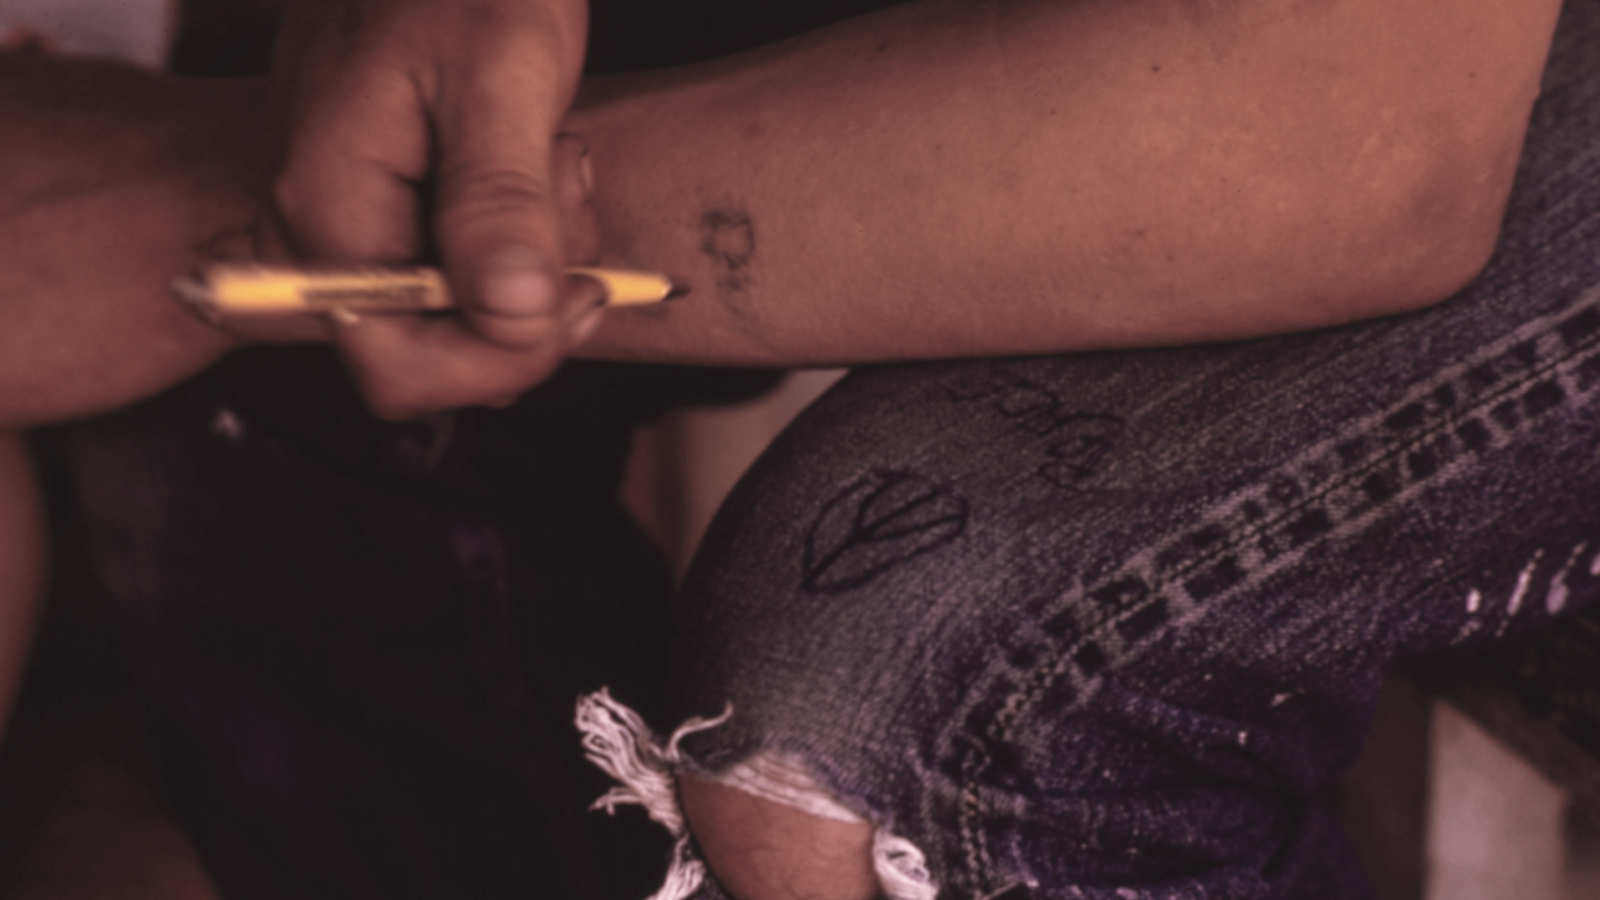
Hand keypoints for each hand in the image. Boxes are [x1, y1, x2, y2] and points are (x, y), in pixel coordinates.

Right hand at [267, 0, 595, 415]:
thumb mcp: (501, 76)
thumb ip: (500, 205)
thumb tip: (513, 321)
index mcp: (330, 208)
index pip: (401, 369)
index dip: (500, 359)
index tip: (579, 292)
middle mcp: (324, 234)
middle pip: (438, 353)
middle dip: (529, 299)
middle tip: (566, 197)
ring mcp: (354, 226)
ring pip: (466, 315)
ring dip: (539, 258)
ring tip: (551, 158)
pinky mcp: (391, 213)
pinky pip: (469, 272)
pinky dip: (528, 235)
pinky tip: (538, 163)